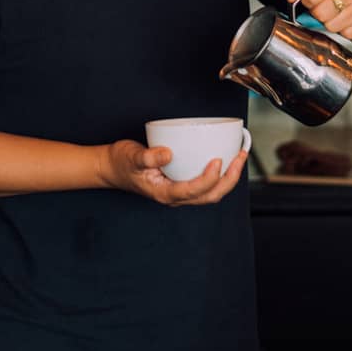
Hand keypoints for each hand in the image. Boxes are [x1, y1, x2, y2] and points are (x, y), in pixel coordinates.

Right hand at [96, 139, 248, 205]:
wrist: (111, 168)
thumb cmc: (121, 163)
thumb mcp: (132, 157)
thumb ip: (149, 156)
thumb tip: (169, 153)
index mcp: (164, 193)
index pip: (193, 191)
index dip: (209, 179)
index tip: (218, 160)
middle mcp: (175, 196)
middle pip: (209, 196)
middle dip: (229, 179)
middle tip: (239, 157)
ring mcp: (179, 192)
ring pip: (210, 193)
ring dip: (228, 178)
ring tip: (239, 157)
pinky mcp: (181, 184)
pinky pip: (205, 185)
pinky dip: (219, 174)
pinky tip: (225, 159)